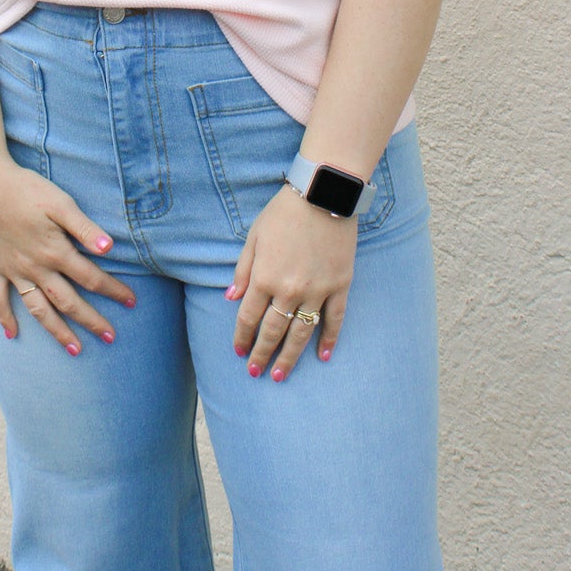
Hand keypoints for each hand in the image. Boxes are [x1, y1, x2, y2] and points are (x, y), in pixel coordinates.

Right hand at [0, 157, 136, 354]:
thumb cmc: (26, 189)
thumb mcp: (60, 203)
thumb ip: (84, 228)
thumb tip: (110, 248)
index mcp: (55, 252)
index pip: (91, 278)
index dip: (113, 290)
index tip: (131, 302)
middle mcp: (35, 268)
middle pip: (68, 302)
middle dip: (91, 321)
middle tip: (111, 337)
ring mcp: (14, 271)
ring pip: (38, 309)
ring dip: (58, 331)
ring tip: (75, 350)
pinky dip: (4, 317)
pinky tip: (12, 334)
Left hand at [227, 183, 356, 380]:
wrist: (323, 195)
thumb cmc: (283, 213)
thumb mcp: (254, 237)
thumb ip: (243, 271)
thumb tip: (231, 299)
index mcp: (264, 277)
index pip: (249, 317)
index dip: (242, 336)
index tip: (239, 352)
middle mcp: (289, 289)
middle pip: (273, 331)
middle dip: (262, 354)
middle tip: (256, 372)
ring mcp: (317, 290)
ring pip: (301, 332)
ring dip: (290, 357)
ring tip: (280, 375)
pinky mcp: (340, 285)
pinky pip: (334, 319)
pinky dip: (329, 339)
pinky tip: (323, 356)